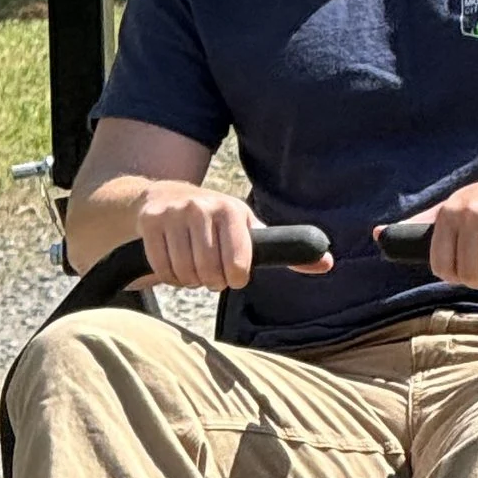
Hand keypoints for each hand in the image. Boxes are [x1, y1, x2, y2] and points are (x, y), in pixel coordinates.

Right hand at [130, 182, 269, 291]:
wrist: (165, 196)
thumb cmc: (216, 221)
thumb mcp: (248, 228)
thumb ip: (283, 249)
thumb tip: (327, 262)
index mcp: (232, 210)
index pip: (238, 265)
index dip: (235, 278)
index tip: (233, 275)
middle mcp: (203, 207)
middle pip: (209, 272)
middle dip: (211, 281)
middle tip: (210, 273)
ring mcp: (174, 213)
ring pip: (184, 272)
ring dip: (189, 280)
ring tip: (193, 268)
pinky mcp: (150, 221)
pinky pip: (162, 268)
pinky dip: (169, 277)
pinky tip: (174, 265)